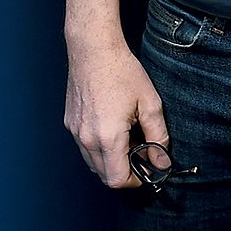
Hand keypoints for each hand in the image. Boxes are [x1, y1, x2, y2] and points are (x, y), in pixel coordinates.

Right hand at [64, 37, 167, 187]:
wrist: (94, 49)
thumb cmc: (122, 71)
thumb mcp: (150, 103)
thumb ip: (158, 137)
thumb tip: (161, 161)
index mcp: (108, 137)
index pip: (117, 180)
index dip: (136, 181)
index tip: (147, 170)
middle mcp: (87, 139)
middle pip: (104, 175)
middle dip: (124, 171)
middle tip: (140, 153)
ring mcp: (75, 132)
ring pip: (92, 163)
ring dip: (110, 160)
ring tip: (127, 138)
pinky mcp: (70, 123)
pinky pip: (84, 147)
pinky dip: (99, 147)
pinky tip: (111, 128)